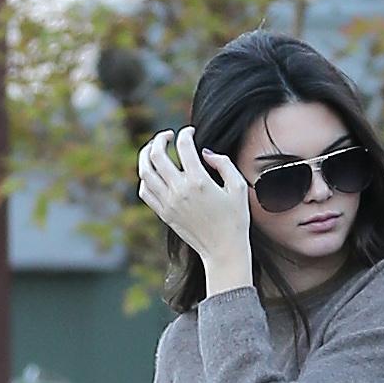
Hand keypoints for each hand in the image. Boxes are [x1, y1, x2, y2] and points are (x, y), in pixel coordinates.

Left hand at [137, 126, 250, 274]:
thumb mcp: (238, 188)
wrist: (224, 251)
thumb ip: (223, 164)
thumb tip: (205, 153)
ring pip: (145, 171)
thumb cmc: (235, 219)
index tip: (190, 132)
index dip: (186, 133)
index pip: (184, 146)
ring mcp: (169, 203)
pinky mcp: (164, 214)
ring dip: (146, 155)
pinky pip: (145, 190)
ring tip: (153, 149)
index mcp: (199, 181)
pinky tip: (154, 174)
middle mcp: (180, 190)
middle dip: (160, 139)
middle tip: (167, 136)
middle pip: (156, 154)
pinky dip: (145, 178)